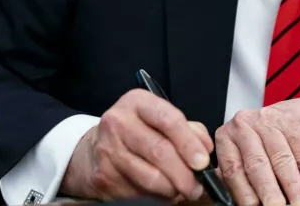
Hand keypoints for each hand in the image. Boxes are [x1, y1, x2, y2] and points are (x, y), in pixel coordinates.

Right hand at [61, 89, 213, 201]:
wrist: (94, 149)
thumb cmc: (136, 132)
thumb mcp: (159, 119)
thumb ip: (188, 129)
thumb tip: (205, 149)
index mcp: (137, 102)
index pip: (168, 119)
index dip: (189, 142)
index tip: (202, 162)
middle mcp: (119, 122)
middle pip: (159, 151)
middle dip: (184, 173)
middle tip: (197, 186)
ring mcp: (108, 150)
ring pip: (150, 177)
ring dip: (173, 189)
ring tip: (183, 190)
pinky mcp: (103, 176)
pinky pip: (138, 192)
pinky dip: (157, 196)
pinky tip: (162, 192)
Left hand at [215, 95, 299, 205]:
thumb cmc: (268, 140)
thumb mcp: (246, 154)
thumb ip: (239, 176)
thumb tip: (238, 202)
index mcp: (227, 136)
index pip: (233, 169)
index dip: (243, 192)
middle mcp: (246, 125)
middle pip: (257, 164)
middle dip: (268, 190)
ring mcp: (272, 121)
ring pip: (283, 160)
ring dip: (293, 187)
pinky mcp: (297, 123)